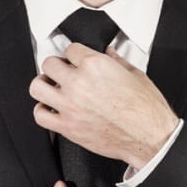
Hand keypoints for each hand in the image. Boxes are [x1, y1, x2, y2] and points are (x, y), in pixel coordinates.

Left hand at [30, 43, 179, 169]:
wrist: (148, 137)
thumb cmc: (145, 109)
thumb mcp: (135, 75)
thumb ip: (117, 62)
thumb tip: (109, 54)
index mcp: (95, 65)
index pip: (70, 49)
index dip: (74, 55)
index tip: (75, 61)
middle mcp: (78, 83)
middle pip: (49, 64)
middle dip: (56, 67)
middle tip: (61, 73)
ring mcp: (70, 106)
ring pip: (37, 87)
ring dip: (43, 85)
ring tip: (51, 88)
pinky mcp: (67, 127)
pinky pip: (40, 115)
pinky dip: (42, 111)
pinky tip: (50, 110)